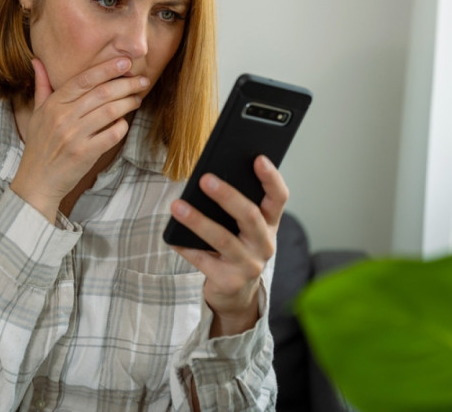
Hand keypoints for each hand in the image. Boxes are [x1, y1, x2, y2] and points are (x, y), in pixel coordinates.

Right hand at [10, 57, 148, 222]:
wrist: (37, 180)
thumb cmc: (39, 145)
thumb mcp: (37, 114)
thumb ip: (42, 86)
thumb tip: (38, 60)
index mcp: (53, 105)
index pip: (84, 80)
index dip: (107, 69)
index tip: (125, 62)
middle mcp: (63, 118)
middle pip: (102, 93)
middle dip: (126, 84)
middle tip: (141, 81)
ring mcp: (74, 136)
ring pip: (110, 111)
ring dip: (128, 103)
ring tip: (137, 99)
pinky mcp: (85, 153)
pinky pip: (112, 134)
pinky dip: (122, 126)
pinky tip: (124, 123)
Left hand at [169, 155, 287, 336]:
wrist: (237, 293)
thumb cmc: (238, 247)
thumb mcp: (244, 228)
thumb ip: (236, 207)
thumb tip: (209, 179)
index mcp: (271, 224)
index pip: (279, 197)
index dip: (271, 178)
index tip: (258, 158)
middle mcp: (265, 244)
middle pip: (250, 216)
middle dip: (228, 196)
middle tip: (205, 178)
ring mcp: (249, 265)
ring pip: (223, 239)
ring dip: (198, 221)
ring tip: (177, 206)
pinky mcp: (229, 281)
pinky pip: (203, 260)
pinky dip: (186, 247)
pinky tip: (172, 236)